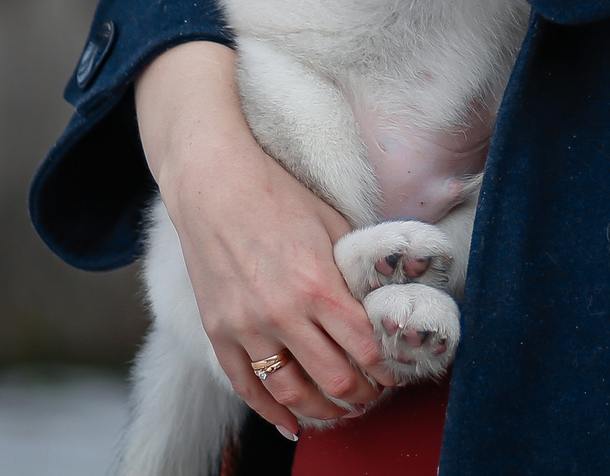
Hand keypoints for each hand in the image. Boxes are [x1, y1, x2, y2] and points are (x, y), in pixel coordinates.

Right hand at [137, 42, 394, 435]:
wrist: (214, 185)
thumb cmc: (278, 195)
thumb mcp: (333, 224)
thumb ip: (356, 268)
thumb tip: (385, 299)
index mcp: (319, 284)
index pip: (365, 348)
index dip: (387, 368)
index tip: (396, 373)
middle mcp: (282, 312)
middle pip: (334, 380)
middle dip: (363, 395)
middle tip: (374, 395)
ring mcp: (246, 326)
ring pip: (291, 393)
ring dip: (322, 411)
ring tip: (340, 411)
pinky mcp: (218, 331)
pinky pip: (245, 386)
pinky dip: (270, 412)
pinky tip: (289, 423)